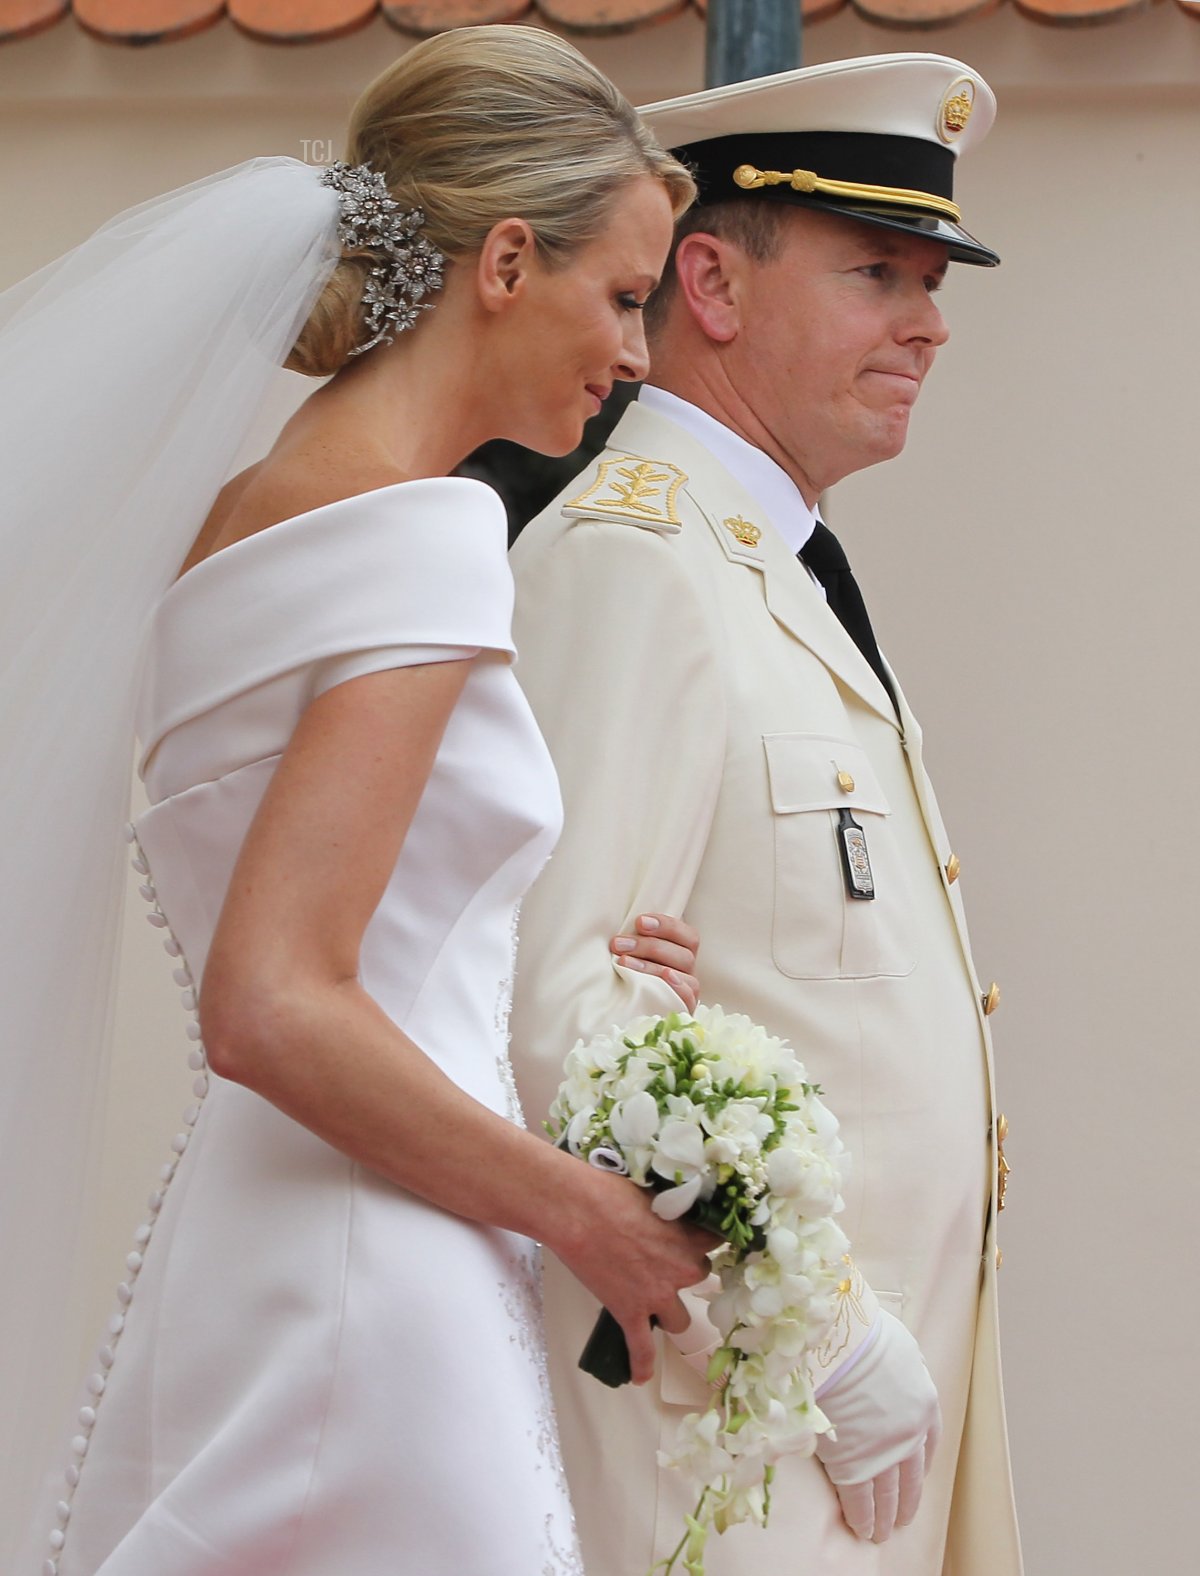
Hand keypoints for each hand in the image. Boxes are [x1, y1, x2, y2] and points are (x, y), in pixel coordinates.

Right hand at [547, 1162, 714, 1385]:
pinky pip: (641, 1348)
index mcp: (690, 1237)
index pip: (719, 1242)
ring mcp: (657, 1296)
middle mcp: (682, 1270)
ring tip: (653, 1302)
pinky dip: (641, 1364)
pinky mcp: (630, 1313)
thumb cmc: (610, 1192)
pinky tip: (640, 1377)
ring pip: (680, 1319)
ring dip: (670, 1312)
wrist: (576, 1210)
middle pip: (699, 1277)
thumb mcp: (653, 1194)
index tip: (700, 1237)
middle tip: (660, 1257)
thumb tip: (673, 1213)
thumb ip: (671, 1211)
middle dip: (683, 1270)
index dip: (706, 1239)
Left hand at [609, 912, 700, 1011]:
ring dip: (652, 966)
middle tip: (619, 944)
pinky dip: (678, 987)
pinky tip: (663, 978)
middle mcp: (688, 970)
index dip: (666, 926)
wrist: (624, 1007)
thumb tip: (632, 922)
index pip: (688, 935)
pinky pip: (689, 997)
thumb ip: (639, 935)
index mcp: (683, 950)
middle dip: (649, 946)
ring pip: (684, 974)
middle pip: (684, 955)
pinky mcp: (683, 1009)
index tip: (639, 922)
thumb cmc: (629, 968)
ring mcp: (688, 990)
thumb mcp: (635, 949)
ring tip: (624, 962)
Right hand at [814, 1310, 941, 1543]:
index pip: (928, 1445)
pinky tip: (861, 1527)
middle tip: (902, 1519)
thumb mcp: (902, 1347)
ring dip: (885, 1516)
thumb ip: (906, 1367)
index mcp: (925, 1406)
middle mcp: (910, 1436)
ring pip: (888, 1493)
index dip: (921, 1463)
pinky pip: (859, 1498)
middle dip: (906, 1501)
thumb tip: (902, 1367)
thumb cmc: (868, 1337)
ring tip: (880, 1532)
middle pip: (910, 1477)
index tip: (916, 1476)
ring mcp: (883, 1453)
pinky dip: (862, 1516)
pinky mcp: (855, 1465)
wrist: (844, 1347)